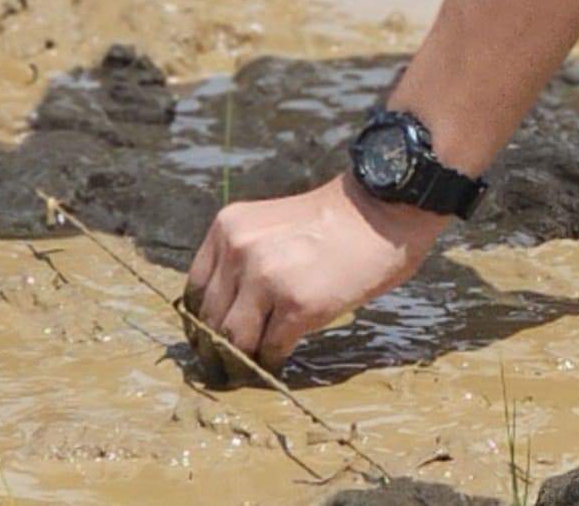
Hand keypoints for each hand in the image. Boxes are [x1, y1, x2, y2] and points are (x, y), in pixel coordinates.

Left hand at [178, 172, 444, 375]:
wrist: (383, 211)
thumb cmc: (333, 221)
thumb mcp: (270, 225)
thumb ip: (243, 258)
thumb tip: (226, 312)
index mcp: (228, 229)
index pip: (194, 290)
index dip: (203, 320)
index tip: (212, 338)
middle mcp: (239, 251)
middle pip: (211, 319)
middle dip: (219, 347)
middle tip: (227, 365)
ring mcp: (267, 279)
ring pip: (235, 340)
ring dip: (242, 359)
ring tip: (252, 367)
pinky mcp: (298, 306)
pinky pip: (270, 349)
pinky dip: (273, 361)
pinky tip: (281, 359)